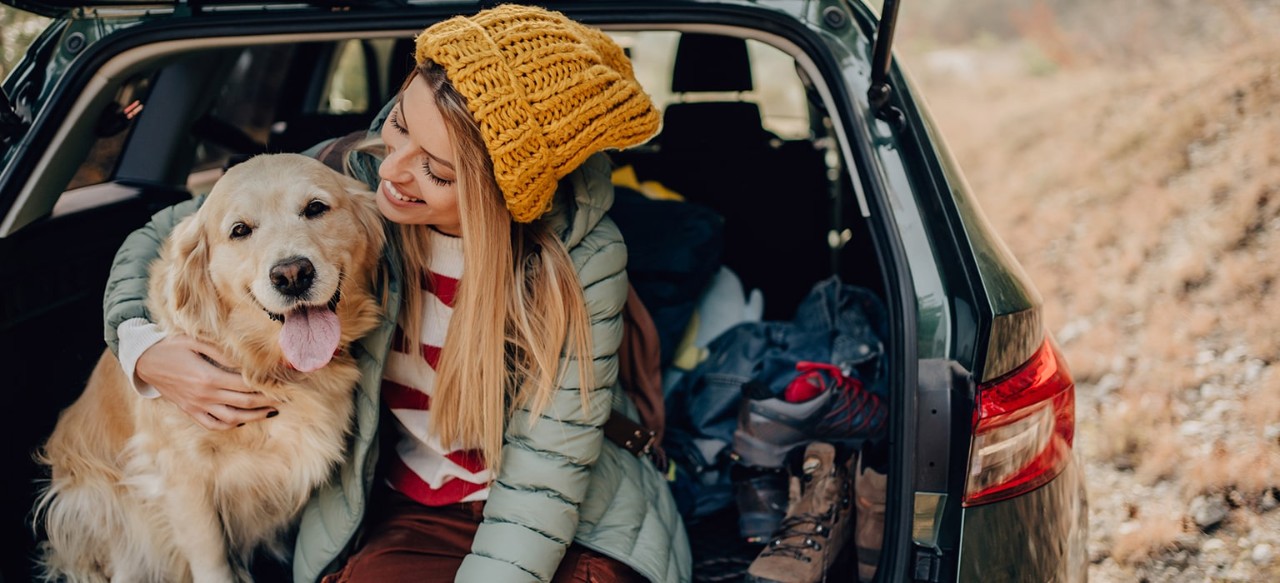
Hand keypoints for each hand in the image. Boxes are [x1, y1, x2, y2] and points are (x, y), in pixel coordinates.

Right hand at [136, 334, 278, 430]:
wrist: (144, 362)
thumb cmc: (172, 347)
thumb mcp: (196, 342)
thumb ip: (222, 352)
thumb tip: (247, 361)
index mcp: (208, 377)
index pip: (245, 385)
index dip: (266, 386)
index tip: (281, 383)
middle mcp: (204, 395)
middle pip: (244, 403)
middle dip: (266, 401)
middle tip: (284, 398)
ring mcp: (197, 406)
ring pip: (232, 418)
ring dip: (254, 416)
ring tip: (271, 411)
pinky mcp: (190, 412)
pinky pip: (213, 424)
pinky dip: (230, 424)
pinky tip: (242, 420)